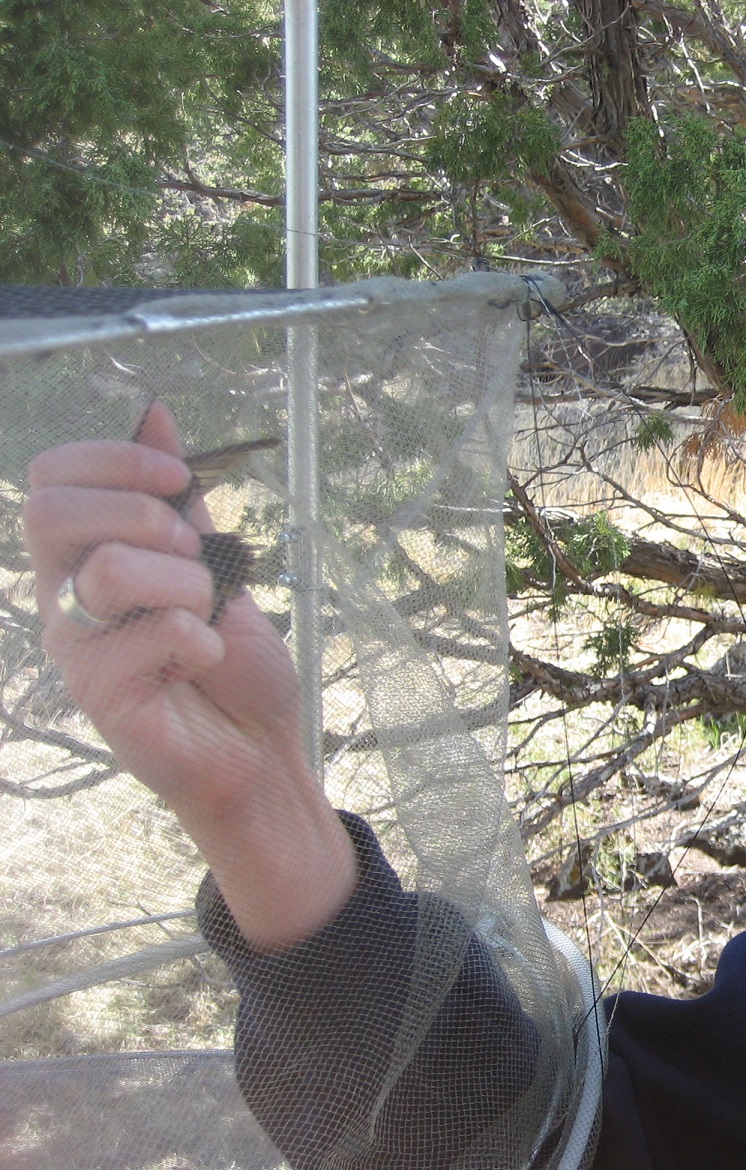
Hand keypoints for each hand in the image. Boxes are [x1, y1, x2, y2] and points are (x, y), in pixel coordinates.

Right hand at [22, 402, 353, 949]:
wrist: (261, 748)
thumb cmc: (232, 662)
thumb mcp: (215, 562)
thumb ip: (180, 496)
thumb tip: (153, 414)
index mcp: (83, 559)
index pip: (51, 477)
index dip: (115, 460)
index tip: (180, 478)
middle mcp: (64, 601)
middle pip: (52, 512)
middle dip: (144, 513)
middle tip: (194, 552)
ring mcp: (76, 652)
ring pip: (110, 571)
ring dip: (186, 581)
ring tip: (207, 614)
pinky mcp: (102, 700)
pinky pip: (149, 636)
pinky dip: (201, 639)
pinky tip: (207, 660)